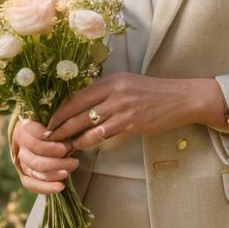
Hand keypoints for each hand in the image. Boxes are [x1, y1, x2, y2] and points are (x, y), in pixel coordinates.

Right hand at [11, 118, 79, 194]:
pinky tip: (60, 187)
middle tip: (74, 161)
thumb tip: (69, 141)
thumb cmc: (54, 126)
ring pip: (35, 172)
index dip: (55, 146)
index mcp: (25, 128)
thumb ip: (59, 129)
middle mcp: (20, 146)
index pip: (37, 142)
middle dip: (57, 163)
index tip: (71, 145)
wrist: (42, 135)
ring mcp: (20, 162)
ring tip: (68, 172)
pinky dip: (46, 188)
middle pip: (36, 160)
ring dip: (54, 174)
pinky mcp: (24, 174)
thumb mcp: (56, 122)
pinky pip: (31, 184)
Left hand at [44, 73, 193, 151]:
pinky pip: (103, 134)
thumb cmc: (153, 94)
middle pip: (77, 110)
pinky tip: (81, 146)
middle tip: (47, 136)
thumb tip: (83, 106)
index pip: (77, 95)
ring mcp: (123, 108)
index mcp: (112, 81)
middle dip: (60, 125)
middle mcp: (115, 92)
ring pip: (87, 124)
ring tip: (60, 145)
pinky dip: (89, 141)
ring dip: (71, 137)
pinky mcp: (131, 123)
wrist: (181, 99)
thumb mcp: (128, 85)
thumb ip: (107, 93)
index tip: (50, 120)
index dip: (60, 109)